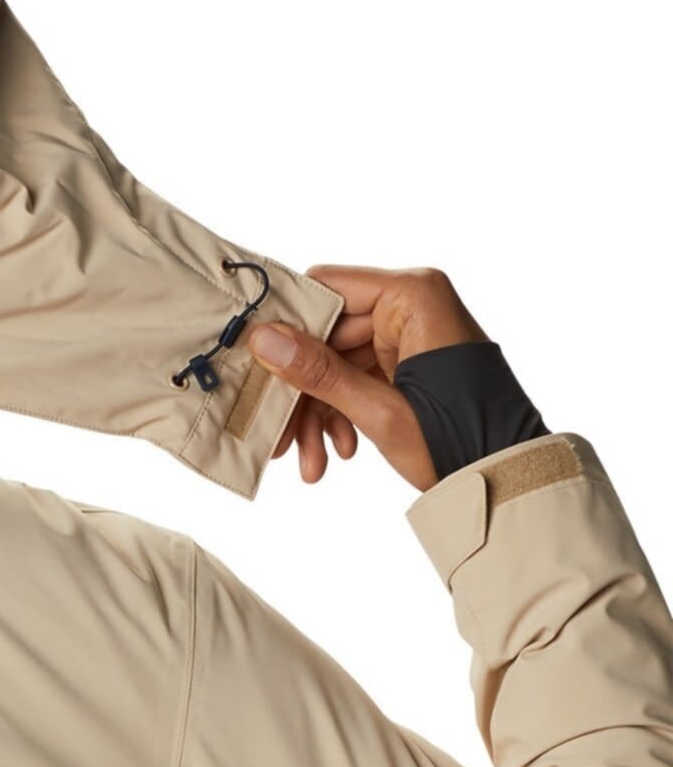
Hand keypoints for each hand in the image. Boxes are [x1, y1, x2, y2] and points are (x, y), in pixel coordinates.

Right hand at [249, 265, 487, 489]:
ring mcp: (412, 332)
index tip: (255, 362)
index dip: (287, 326)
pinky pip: (360, 375)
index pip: (326, 288)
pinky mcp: (411, 360)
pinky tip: (339, 450)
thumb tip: (263, 339)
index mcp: (414, 295)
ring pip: (339, 361)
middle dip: (303, 391)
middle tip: (280, 437)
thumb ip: (319, 373)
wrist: (511, 478)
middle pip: (328, 334)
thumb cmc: (463, 440)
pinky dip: (344, 411)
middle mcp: (413, 303)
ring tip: (312, 462)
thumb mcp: (381, 411)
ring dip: (320, 410)